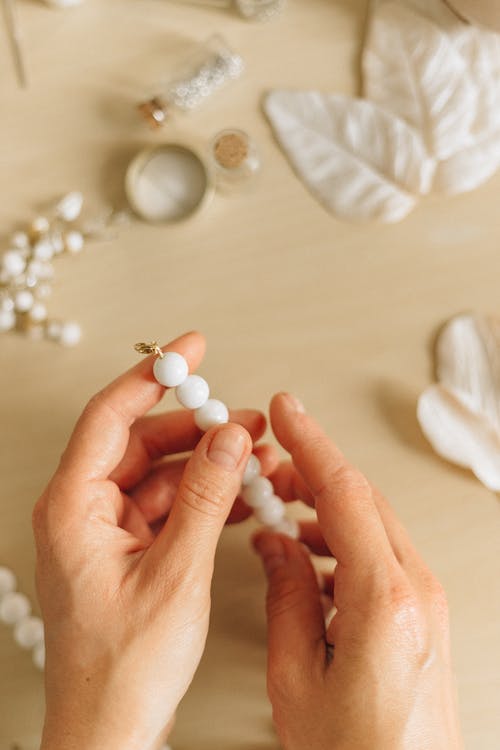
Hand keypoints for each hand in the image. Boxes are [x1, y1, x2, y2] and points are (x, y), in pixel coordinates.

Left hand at [33, 331, 277, 749]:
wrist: (111, 729)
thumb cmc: (124, 666)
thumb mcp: (177, 573)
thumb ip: (206, 498)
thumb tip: (230, 438)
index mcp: (74, 507)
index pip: (111, 417)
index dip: (153, 377)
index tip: (190, 350)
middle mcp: (84, 511)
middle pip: (143, 442)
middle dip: (198, 428)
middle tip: (246, 422)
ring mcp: (107, 530)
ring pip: (162, 474)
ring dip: (209, 465)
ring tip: (257, 460)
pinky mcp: (129, 549)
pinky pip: (169, 505)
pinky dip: (205, 497)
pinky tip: (242, 496)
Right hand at [253, 393, 463, 749]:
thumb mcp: (296, 680)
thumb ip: (285, 599)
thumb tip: (277, 546)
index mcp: (385, 602)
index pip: (345, 494)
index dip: (310, 444)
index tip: (287, 411)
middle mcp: (417, 593)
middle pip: (362, 502)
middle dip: (312, 475)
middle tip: (269, 470)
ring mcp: (426, 603)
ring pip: (372, 525)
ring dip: (325, 510)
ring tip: (281, 513)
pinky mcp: (424, 616)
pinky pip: (381, 556)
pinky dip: (342, 543)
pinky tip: (310, 558)